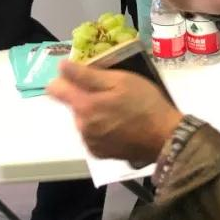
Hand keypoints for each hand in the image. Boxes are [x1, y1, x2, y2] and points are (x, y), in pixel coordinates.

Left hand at [47, 60, 183, 163]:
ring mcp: (90, 142)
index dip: (65, 79)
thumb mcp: (120, 80)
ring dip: (94, 113)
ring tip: (118, 110)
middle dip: (85, 96)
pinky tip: (118, 125)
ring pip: (82, 119)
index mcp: (84, 106)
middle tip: (111, 93)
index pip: (54, 89)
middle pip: (72, 104)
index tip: (80, 75)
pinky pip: (92, 134)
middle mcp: (81, 126)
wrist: (165, 138)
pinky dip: (100, 128)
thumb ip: (87, 75)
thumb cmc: (145, 104)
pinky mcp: (99, 153)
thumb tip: (61, 66)